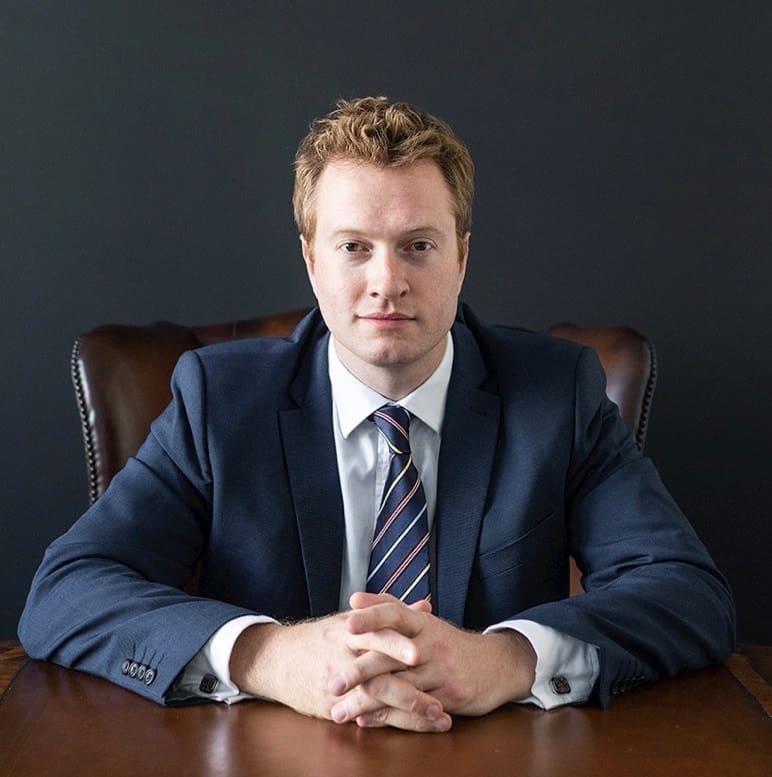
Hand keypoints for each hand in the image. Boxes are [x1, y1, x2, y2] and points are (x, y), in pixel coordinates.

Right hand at [229, 601, 449, 731]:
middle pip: (377, 674)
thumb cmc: (322, 636)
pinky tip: (413, 727)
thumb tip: (426, 606)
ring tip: (436, 718)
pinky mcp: (334, 706)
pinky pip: (364, 716)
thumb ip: (391, 614)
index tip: (420, 654)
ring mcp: (339, 684)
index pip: (374, 634)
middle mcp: (344, 657)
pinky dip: (389, 723)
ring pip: (375, 702)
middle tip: (438, 704)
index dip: (396, 644)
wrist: (278, 660)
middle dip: (409, 691)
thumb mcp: (352, 619)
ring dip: (408, 713)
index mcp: (350, 631)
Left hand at [328, 592, 535, 727]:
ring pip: (399, 688)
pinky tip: (366, 720)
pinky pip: (414, 709)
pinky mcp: (449, 698)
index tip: (346, 623)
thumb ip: (389, 608)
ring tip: (338, 711)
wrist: (496, 665)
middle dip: (360, 671)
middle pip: (392, 657)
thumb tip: (355, 599)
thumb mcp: (423, 621)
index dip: (372, 617)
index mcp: (423, 623)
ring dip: (367, 702)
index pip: (396, 614)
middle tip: (331, 683)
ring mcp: (442, 672)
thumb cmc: (447, 643)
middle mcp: (432, 645)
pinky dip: (388, 716)